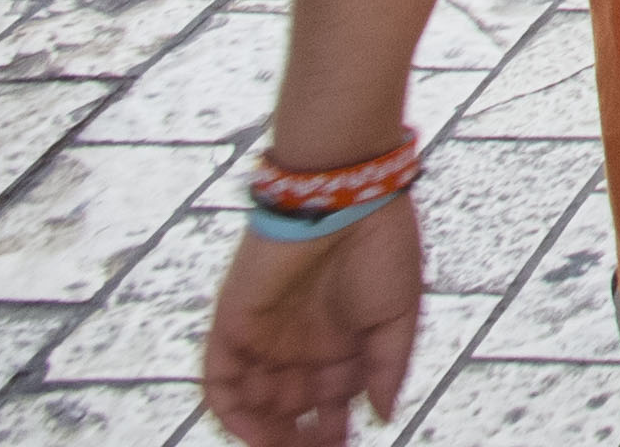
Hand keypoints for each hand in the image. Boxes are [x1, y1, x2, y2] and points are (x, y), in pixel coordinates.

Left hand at [201, 196, 424, 444]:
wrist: (344, 197)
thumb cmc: (382, 247)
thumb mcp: (399, 315)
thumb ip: (388, 368)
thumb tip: (382, 415)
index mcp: (341, 339)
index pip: (330, 400)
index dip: (335, 431)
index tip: (346, 446)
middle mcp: (300, 343)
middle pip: (290, 408)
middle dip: (301, 438)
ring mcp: (264, 336)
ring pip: (253, 402)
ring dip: (265, 433)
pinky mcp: (231, 326)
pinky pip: (220, 382)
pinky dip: (232, 412)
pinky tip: (255, 432)